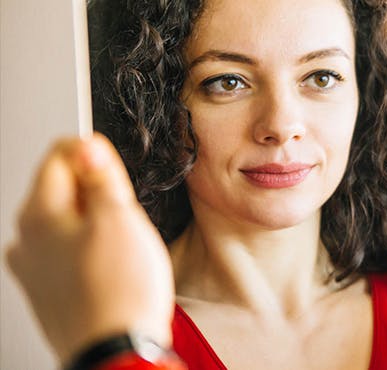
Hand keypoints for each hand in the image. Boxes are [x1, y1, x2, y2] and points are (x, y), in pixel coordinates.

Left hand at [4, 134, 174, 362]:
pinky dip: (93, 256)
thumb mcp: (120, 217)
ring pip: (68, 226)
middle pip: (63, 191)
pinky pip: (70, 257)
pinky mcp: (49, 293)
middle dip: (98, 195)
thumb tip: (89, 147)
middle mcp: (25, 240)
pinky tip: (113, 273)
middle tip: (126, 218)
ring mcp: (34, 270)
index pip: (59, 155)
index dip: (93, 153)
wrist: (115, 352)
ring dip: (97, 227)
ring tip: (123, 252)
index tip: (115, 168)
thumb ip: (101, 177)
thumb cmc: (119, 293)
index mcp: (38, 215)